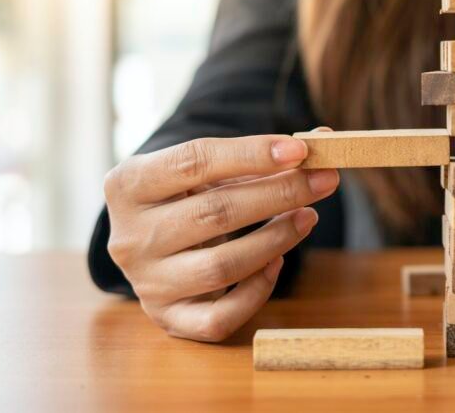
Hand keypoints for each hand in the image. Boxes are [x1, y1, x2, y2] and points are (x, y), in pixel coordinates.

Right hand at [103, 133, 338, 341]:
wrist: (150, 242)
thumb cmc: (187, 196)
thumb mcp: (208, 167)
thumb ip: (259, 154)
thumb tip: (322, 138)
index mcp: (129, 183)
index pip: (194, 160)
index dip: (251, 153)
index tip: (300, 150)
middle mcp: (129, 235)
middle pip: (214, 212)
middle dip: (279, 194)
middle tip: (324, 181)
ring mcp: (146, 282)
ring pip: (221, 267)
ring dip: (276, 239)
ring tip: (308, 217)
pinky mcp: (168, 317)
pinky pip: (219, 317)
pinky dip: (257, 291)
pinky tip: (277, 262)